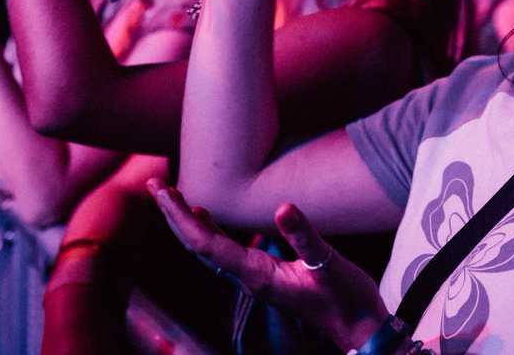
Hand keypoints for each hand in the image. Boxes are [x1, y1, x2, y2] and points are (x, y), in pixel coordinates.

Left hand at [148, 179, 386, 350]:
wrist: (358, 327)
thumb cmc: (346, 299)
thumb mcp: (329, 264)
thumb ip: (305, 238)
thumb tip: (284, 208)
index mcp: (257, 274)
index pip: (206, 244)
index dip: (181, 216)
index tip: (163, 192)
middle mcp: (249, 277)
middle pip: (199, 245)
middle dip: (174, 215)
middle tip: (155, 184)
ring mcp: (254, 277)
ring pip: (208, 248)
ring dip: (187, 221)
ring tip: (171, 195)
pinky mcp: (264, 274)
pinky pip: (224, 250)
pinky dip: (208, 229)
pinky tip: (206, 215)